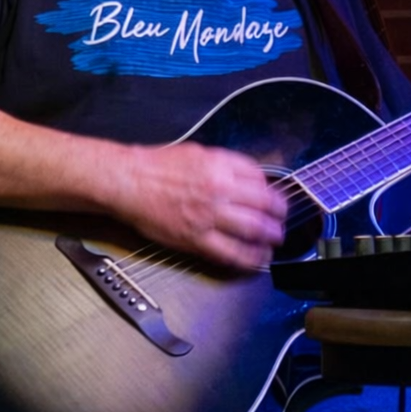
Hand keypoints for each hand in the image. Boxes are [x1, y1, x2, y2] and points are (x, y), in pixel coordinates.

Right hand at [112, 142, 286, 270]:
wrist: (129, 182)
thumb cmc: (158, 165)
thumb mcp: (198, 152)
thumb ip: (225, 163)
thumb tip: (247, 176)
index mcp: (221, 166)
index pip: (260, 179)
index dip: (271, 190)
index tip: (273, 198)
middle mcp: (220, 190)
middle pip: (264, 205)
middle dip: (279, 215)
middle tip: (281, 221)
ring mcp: (210, 216)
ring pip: (254, 230)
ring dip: (271, 237)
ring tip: (275, 241)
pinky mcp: (197, 239)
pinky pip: (232, 253)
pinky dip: (250, 258)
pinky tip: (259, 259)